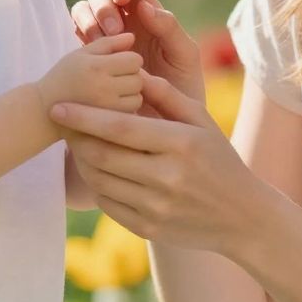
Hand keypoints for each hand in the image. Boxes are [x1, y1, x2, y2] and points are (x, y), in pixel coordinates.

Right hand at [38, 34, 143, 120]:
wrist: (43, 109)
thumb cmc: (63, 77)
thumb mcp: (81, 54)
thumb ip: (108, 43)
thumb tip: (133, 37)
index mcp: (96, 67)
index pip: (134, 60)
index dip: (129, 59)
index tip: (119, 63)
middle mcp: (102, 87)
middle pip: (138, 78)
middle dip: (130, 76)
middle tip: (115, 78)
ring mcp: (105, 108)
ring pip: (138, 97)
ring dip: (130, 93)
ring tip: (113, 92)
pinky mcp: (106, 122)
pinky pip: (130, 112)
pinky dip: (126, 108)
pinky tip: (112, 104)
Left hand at [52, 74, 272, 255]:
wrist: (243, 217)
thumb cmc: (220, 160)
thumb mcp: (203, 122)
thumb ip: (167, 95)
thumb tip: (133, 72)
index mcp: (181, 144)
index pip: (120, 128)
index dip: (84, 117)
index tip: (59, 107)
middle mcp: (168, 177)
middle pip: (103, 155)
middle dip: (76, 138)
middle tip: (62, 125)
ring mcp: (157, 207)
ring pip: (100, 181)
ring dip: (82, 162)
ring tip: (77, 145)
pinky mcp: (149, 228)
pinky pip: (108, 204)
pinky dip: (96, 185)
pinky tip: (97, 171)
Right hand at [70, 0, 203, 106]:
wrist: (163, 128)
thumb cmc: (183, 90)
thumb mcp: (184, 57)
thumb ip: (170, 29)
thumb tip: (144, 6)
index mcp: (148, 14)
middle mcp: (124, 22)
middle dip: (103, 6)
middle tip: (114, 31)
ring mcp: (104, 40)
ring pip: (83, 11)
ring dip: (89, 21)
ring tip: (102, 42)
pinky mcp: (91, 59)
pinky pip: (77, 38)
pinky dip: (80, 38)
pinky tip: (92, 55)